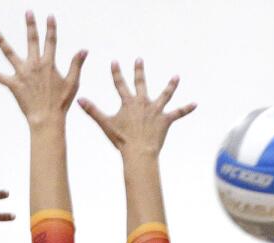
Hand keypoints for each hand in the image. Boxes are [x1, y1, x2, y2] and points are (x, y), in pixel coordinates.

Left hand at [0, 12, 86, 127]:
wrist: (47, 118)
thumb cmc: (61, 103)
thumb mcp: (72, 83)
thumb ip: (76, 65)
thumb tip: (84, 50)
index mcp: (49, 64)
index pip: (51, 42)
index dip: (51, 28)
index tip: (49, 16)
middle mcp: (34, 65)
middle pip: (32, 40)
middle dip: (30, 25)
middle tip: (28, 12)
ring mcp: (22, 73)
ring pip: (9, 53)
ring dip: (1, 41)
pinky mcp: (13, 84)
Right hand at [78, 59, 194, 155]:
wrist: (139, 151)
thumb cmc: (122, 140)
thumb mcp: (105, 124)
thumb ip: (92, 111)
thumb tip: (78, 99)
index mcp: (128, 102)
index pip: (120, 84)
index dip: (116, 73)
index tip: (114, 61)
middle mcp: (143, 102)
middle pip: (141, 83)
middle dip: (139, 71)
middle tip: (139, 60)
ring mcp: (155, 110)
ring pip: (164, 95)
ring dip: (170, 86)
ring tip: (176, 77)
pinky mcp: (165, 120)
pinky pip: (178, 113)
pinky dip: (187, 109)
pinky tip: (196, 104)